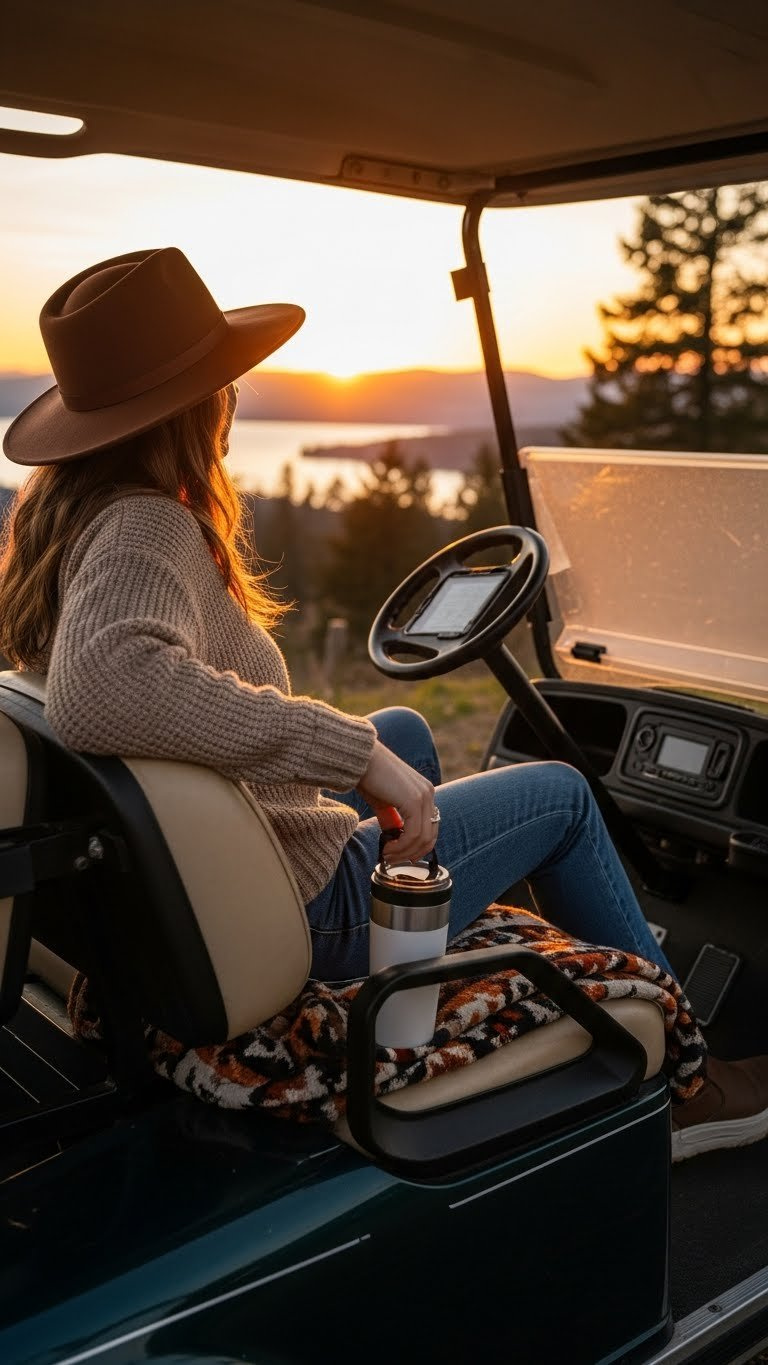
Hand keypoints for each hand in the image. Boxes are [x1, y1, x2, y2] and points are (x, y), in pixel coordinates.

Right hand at [355, 739, 436, 861]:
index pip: (430, 827)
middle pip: (430, 835)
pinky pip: (413, 833)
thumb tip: (394, 841)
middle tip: (394, 859)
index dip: (418, 847)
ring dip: (404, 852)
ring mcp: (423, 796)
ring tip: (387, 855)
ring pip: (422, 837)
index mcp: (424, 792)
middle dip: (412, 853)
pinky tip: (387, 848)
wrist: (359, 759)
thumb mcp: (384, 803)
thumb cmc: (368, 777)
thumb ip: (393, 821)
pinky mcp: (413, 800)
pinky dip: (401, 846)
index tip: (401, 856)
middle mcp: (428, 793)